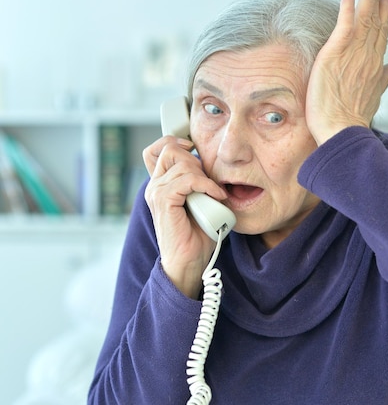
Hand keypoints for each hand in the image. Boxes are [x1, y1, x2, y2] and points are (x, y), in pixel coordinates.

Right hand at [143, 135, 226, 297]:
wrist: (189, 262)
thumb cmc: (197, 235)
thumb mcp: (200, 200)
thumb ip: (198, 181)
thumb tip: (212, 165)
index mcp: (160, 184)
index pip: (158, 149)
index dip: (176, 142)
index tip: (196, 153)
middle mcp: (154, 186)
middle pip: (169, 149)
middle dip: (195, 159)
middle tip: (208, 181)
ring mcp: (156, 192)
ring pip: (180, 162)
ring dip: (203, 175)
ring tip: (213, 193)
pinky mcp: (163, 201)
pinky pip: (187, 179)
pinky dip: (206, 185)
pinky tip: (215, 196)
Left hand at [305, 0, 387, 144]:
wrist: (340, 129)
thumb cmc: (353, 119)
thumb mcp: (374, 96)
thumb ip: (386, 78)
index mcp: (375, 66)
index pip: (381, 36)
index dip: (384, 16)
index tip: (386, 0)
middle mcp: (367, 56)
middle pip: (375, 23)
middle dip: (377, 0)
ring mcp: (352, 53)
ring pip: (363, 19)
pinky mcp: (334, 53)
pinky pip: (343, 24)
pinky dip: (347, 7)